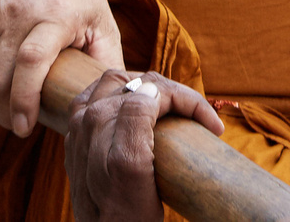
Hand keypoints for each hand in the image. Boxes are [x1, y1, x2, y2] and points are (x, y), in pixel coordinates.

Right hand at [0, 0, 122, 136]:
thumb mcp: (102, 19)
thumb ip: (108, 61)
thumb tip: (116, 102)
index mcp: (54, 13)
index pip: (30, 61)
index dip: (24, 100)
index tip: (26, 127)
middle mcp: (16, 12)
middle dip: (3, 114)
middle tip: (19, 126)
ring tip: (6, 115)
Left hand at [65, 70, 222, 221]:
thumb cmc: (126, 216)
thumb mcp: (135, 169)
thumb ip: (136, 122)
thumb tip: (150, 89)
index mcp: (105, 128)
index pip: (154, 89)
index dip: (190, 101)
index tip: (213, 126)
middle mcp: (88, 124)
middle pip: (138, 83)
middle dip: (175, 94)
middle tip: (199, 118)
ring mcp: (79, 129)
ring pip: (118, 82)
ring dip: (148, 89)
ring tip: (172, 109)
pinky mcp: (76, 136)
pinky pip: (98, 95)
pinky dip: (121, 93)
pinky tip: (138, 109)